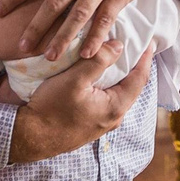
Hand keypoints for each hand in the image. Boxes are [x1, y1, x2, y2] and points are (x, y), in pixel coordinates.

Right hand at [8, 48, 155, 164]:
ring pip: (116, 93)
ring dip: (117, 75)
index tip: (149, 42)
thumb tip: (119, 46)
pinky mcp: (90, 124)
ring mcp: (102, 123)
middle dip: (132, 66)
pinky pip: (104, 100)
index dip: (145, 58)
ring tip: (114, 56)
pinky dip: (105, 85)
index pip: (139, 78)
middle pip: (130, 86)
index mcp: (115, 107)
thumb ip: (98, 61)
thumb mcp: (74, 79)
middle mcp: (113, 118)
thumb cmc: (51, 109)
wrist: (30, 138)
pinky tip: (96, 75)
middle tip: (132, 45)